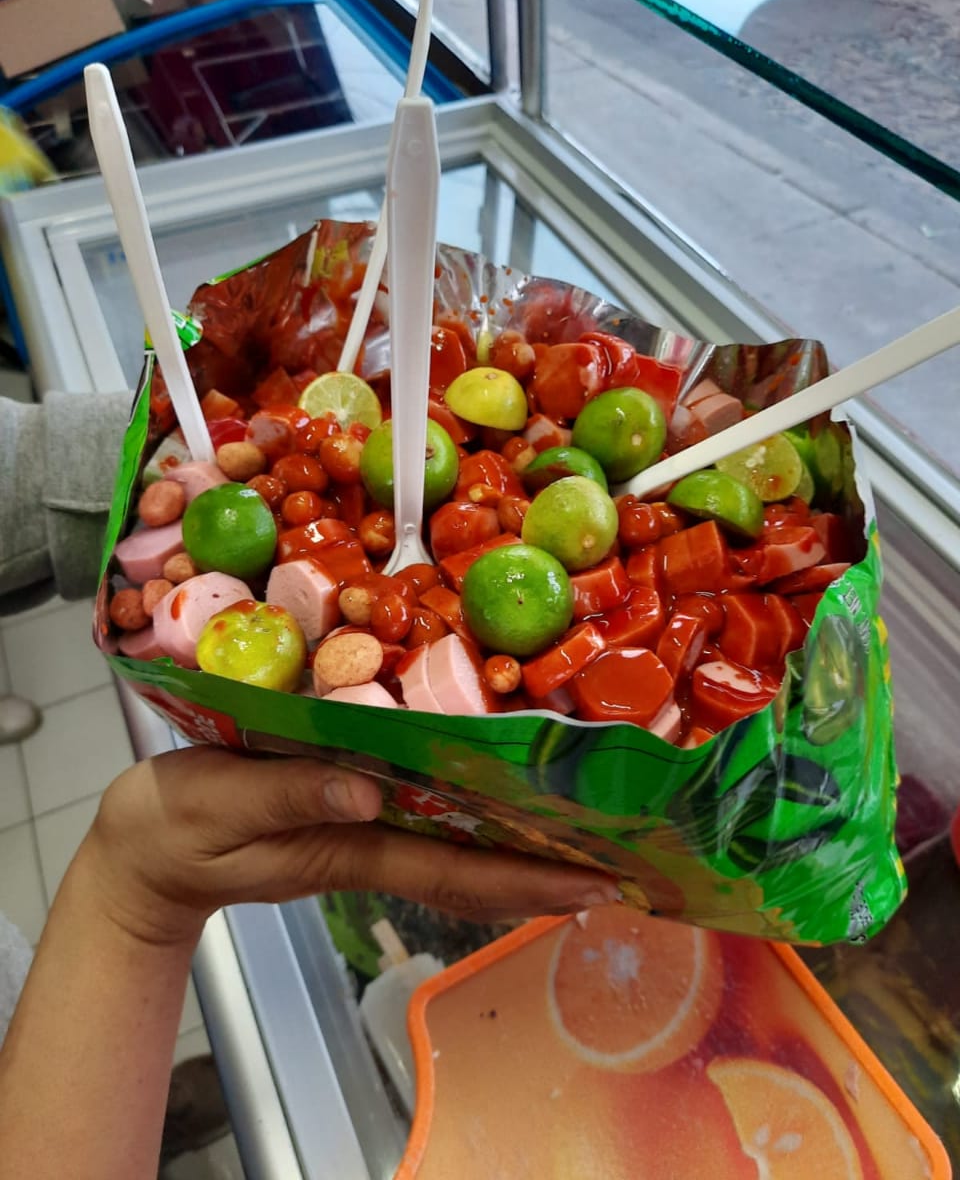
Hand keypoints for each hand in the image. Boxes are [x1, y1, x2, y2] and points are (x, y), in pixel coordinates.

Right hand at [81, 746, 620, 946]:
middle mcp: (371, 841)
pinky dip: (478, 823)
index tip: (597, 882)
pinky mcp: (348, 813)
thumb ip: (292, 794)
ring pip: (461, 850)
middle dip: (552, 874)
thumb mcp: (222, 807)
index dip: (529, 880)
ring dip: (526, 851)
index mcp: (349, 846)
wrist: (143, 848)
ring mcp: (362, 831)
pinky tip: (505, 805)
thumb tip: (369, 790)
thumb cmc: (176, 826)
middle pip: (477, 870)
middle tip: (629, 866)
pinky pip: (429, 824)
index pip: (457, 871)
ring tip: (592, 841)